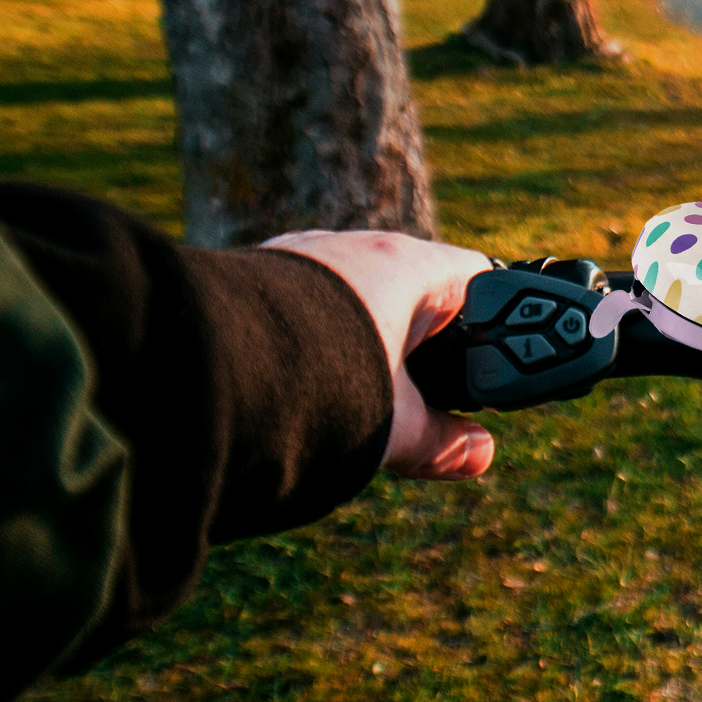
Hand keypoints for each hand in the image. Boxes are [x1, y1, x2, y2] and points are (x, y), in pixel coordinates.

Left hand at [261, 231, 494, 478]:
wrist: (206, 372)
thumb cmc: (320, 386)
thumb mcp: (395, 425)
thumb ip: (443, 441)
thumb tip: (481, 454)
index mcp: (406, 266)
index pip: (476, 279)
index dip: (495, 323)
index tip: (494, 368)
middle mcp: (355, 248)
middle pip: (414, 291)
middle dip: (422, 346)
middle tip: (427, 400)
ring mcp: (302, 258)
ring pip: (357, 299)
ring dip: (366, 343)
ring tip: (357, 398)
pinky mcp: (259, 279)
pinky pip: (308, 306)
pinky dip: (319, 341)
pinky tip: (307, 383)